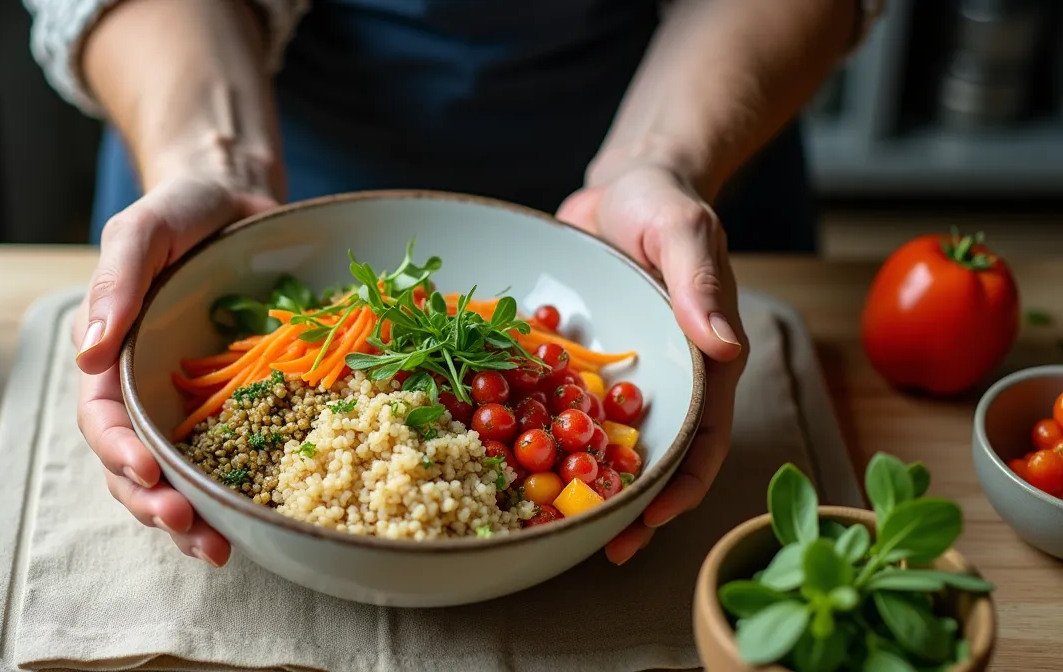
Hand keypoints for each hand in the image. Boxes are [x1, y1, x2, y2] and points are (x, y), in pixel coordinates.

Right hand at [74, 171, 276, 566]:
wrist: (235, 199)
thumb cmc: (179, 211)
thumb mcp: (140, 232)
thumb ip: (115, 283)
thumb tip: (88, 353)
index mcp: (109, 357)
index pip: (102, 418)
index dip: (119, 452)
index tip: (147, 474)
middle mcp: (142, 390)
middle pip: (134, 465)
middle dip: (154, 505)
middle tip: (189, 530)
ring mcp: (187, 403)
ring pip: (176, 477)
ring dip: (189, 520)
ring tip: (217, 549)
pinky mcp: (233, 405)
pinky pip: (229, 457)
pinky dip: (234, 494)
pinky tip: (253, 523)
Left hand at [557, 160, 747, 564]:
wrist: (621, 185)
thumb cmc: (664, 202)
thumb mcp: (683, 231)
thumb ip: (699, 284)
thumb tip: (725, 346)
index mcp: (701, 362)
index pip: (704, 438)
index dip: (683, 484)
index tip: (653, 519)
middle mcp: (660, 380)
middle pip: (653, 456)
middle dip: (630, 506)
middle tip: (599, 548)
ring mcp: (614, 376)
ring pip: (600, 441)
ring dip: (581, 483)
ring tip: (551, 525)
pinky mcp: (574, 364)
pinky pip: (554, 405)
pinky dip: (535, 434)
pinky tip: (503, 459)